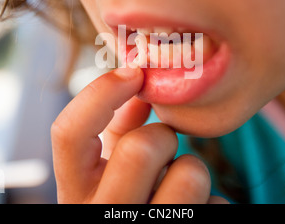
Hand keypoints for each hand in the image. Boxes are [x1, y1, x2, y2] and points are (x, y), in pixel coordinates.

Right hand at [51, 67, 227, 203]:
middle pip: (140, 148)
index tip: (134, 74)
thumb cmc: (132, 200)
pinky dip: (211, 202)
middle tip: (166, 149)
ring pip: (189, 174)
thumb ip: (117, 129)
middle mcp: (101, 217)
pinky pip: (217, 204)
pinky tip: (194, 212)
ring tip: (182, 187)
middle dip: (163, 137)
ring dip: (193, 171)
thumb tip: (136, 86)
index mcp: (76, 194)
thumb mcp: (113, 170)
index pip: (68, 134)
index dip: (100, 93)